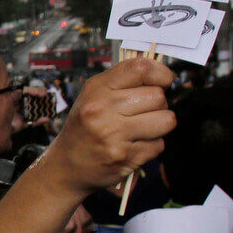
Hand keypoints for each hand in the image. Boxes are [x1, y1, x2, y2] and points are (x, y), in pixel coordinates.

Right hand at [39, 58, 175, 195]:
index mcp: (97, 89)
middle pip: (158, 96)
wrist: (66, 165)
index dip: (161, 73)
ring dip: (160, 125)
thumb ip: (124, 82)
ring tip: (143, 128)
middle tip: (145, 112)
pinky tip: (134, 145)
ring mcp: (114, 134)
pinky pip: (159, 145)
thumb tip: (165, 77)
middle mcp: (103, 109)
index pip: (140, 68)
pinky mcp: (125, 157)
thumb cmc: (84, 128)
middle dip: (159, 105)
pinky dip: (152, 146)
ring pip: (166, 120)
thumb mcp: (94, 95)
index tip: (163, 82)